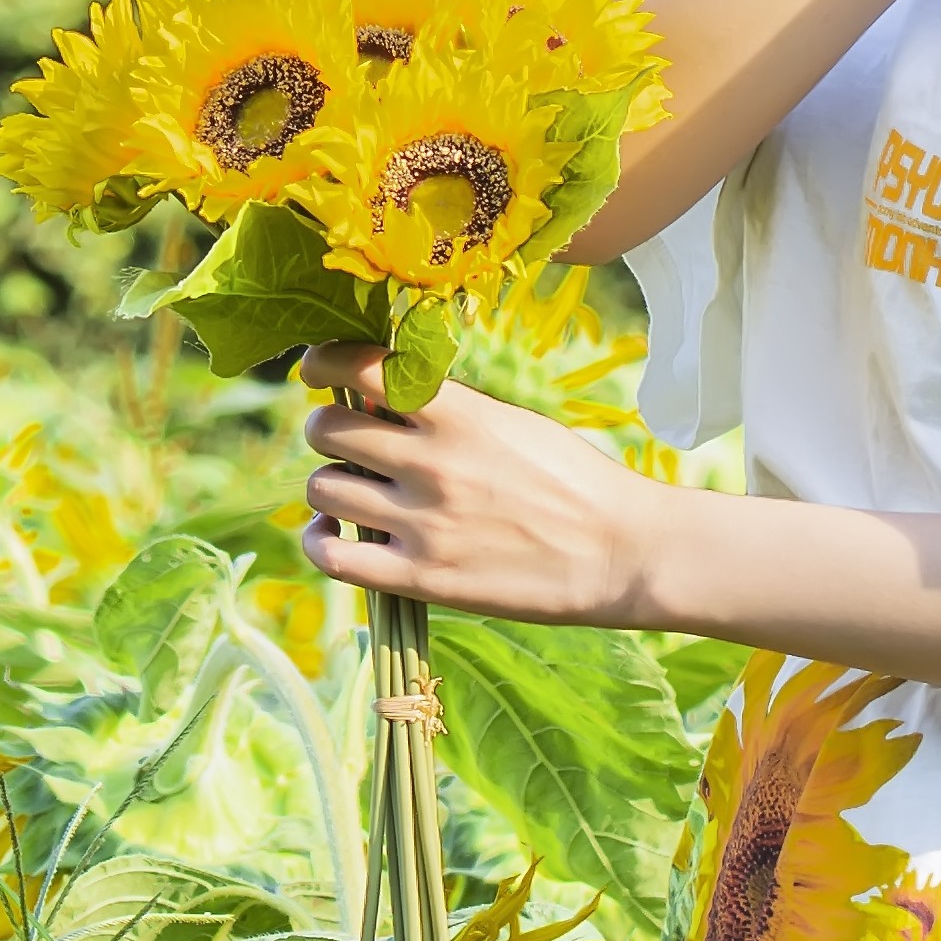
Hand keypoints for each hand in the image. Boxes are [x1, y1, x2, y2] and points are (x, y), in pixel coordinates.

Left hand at [292, 345, 668, 625]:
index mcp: (459, 413)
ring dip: (328, 486)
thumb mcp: (512, 423)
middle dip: (328, 430)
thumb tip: (378, 398)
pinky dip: (320, 541)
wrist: (622, 553)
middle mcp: (432, 462)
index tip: (318, 369)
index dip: (324, 363)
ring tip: (350, 492)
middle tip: (347, 442)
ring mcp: (424, 522)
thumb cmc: (574, 482)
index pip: (358, 366)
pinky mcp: (423, 578)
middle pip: (328, 430)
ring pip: (323, 489)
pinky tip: (333, 535)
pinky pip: (332, 556)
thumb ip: (447, 410)